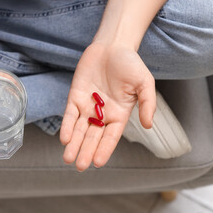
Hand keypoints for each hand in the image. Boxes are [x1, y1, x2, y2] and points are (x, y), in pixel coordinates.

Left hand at [60, 42, 155, 170]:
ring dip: (74, 143)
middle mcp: (102, 113)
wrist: (112, 46)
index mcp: (119, 114)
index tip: (97, 163)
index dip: (104, 149)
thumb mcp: (145, 83)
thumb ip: (148, 104)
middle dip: (86, 151)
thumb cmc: (130, 64)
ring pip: (79, 128)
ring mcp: (88, 105)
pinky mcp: (75, 96)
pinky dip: (67, 125)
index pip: (110, 137)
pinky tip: (64, 138)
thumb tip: (148, 125)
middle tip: (79, 166)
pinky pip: (70, 114)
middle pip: (93, 136)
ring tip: (68, 158)